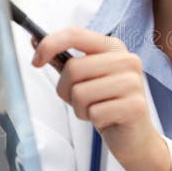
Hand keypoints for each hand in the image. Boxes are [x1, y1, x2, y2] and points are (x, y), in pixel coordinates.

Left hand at [32, 27, 171, 170]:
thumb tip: (35, 41)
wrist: (133, 136)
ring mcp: (133, 82)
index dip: (50, 44)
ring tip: (95, 110)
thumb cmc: (106, 104)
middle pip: (73, 68)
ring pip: (80, 93)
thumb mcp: (86, 79)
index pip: (75, 34)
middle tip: (79, 101)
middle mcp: (127, 60)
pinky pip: (94, 112)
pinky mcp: (135, 106)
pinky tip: (106, 119)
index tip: (36, 60)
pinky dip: (93, 120)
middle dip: (66, 90)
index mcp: (113, 47)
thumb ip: (63, 60)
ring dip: (80, 108)